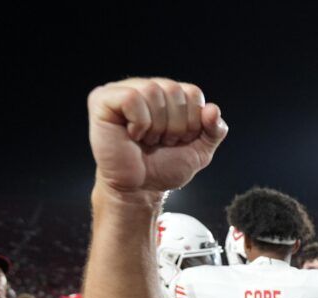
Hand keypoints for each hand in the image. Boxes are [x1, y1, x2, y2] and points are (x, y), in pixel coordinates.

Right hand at [88, 77, 227, 197]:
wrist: (139, 189)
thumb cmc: (162, 168)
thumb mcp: (199, 151)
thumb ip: (214, 131)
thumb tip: (213, 110)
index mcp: (168, 95)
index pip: (193, 93)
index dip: (192, 122)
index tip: (178, 141)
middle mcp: (146, 87)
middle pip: (174, 91)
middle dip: (174, 126)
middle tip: (160, 143)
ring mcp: (122, 91)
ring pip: (153, 91)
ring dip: (156, 127)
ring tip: (146, 140)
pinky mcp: (102, 99)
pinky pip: (132, 98)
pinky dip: (139, 122)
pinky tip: (132, 134)